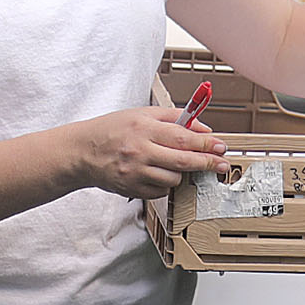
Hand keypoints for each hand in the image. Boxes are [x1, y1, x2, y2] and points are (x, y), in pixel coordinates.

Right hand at [69, 107, 229, 198]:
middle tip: (221, 164)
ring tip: (173, 163)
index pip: (182, 137)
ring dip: (182, 172)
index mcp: (143, 127)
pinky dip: (166, 183)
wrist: (82, 152)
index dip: (206, 143)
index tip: (221, 146)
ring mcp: (135, 172)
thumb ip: (173, 117)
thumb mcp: (141, 114)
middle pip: (183, 161)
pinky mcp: (132, 188)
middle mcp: (140, 150)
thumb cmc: (113, 130)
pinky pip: (161, 190)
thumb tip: (202, 127)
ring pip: (174, 178)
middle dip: (207, 163)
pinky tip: (158, 173)